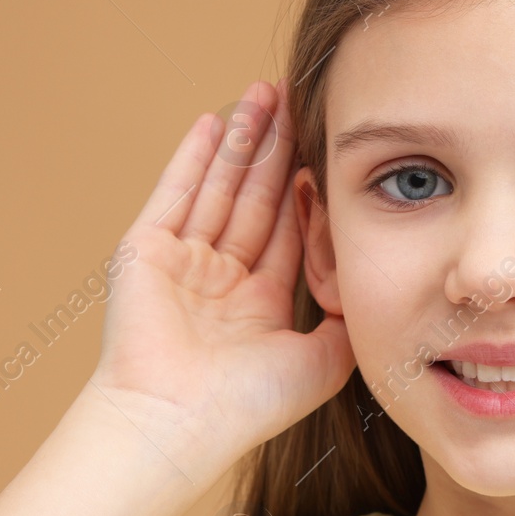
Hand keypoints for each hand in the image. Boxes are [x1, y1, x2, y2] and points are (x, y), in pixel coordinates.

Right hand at [88, 79, 355, 458]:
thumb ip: (346, 317)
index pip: (288, 230)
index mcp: (258, 306)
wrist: (178, 421)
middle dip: (278, 150)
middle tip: (298, 98)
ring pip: (219, 187)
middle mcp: (219, 281)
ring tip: (263, 94)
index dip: (308, 189)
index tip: (330, 148)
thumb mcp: (322, 361)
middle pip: (255, 199)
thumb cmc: (248, 405)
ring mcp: (181, 263)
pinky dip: (193, 157)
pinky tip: (214, 121)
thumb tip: (368, 280)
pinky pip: (175, 192)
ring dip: (243, 142)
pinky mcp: (146, 250)